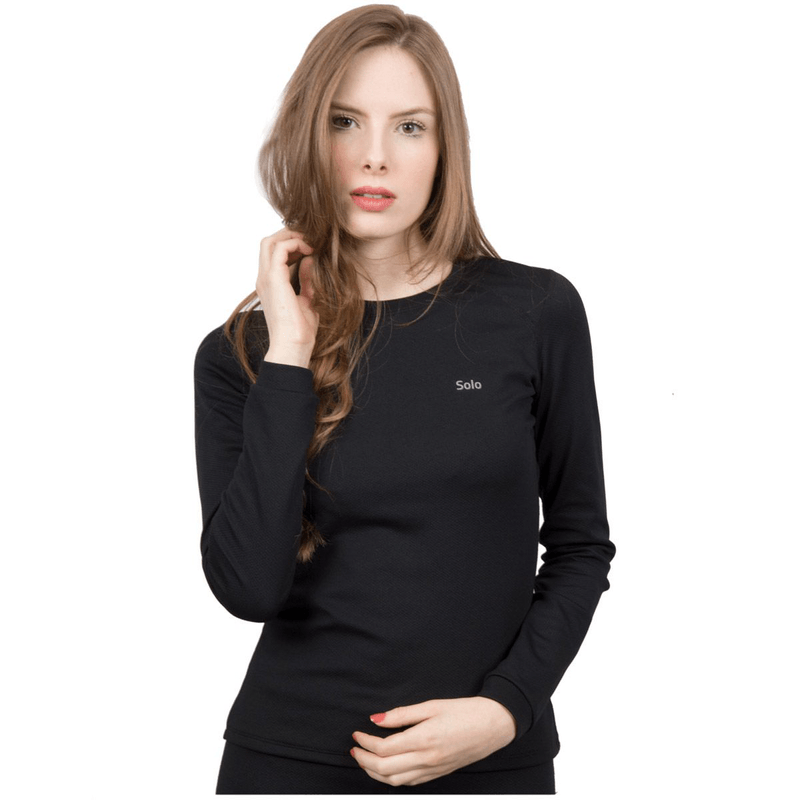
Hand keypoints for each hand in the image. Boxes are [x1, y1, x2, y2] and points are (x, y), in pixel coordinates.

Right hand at [257, 228, 318, 368]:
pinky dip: (295, 243)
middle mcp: (264, 279)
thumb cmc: (300, 331)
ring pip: (270, 241)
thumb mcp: (307, 300)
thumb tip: (310, 260)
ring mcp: (266, 278)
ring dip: (292, 236)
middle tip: (310, 238)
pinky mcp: (274, 279)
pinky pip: (280, 249)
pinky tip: (310, 250)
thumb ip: (307, 280)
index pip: (273, 253)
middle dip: (289, 234)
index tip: (311, 246)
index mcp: (270, 285)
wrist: (293, 347)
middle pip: (268, 242)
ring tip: (311, 242)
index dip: (291, 243)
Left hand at [350, 697, 516, 786]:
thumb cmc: (464, 711)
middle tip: (355, 747)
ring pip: (394, 781)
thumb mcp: (432, 705)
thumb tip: (376, 719)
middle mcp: (427, 759)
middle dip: (364, 760)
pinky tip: (387, 768)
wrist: (493, 725)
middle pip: (384, 769)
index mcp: (424, 739)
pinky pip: (409, 782)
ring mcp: (433, 770)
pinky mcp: (438, 774)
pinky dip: (392, 778)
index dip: (366, 742)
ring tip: (365, 759)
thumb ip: (402, 714)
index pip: (384, 749)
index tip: (358, 732)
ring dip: (374, 773)